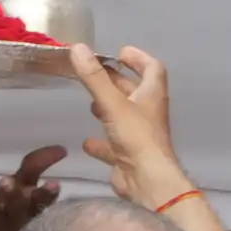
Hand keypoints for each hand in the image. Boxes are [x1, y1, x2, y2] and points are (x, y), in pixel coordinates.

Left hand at [0, 146, 67, 230]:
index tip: (55, 180)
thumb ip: (39, 169)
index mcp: (31, 212)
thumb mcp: (31, 197)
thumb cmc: (18, 216)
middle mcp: (13, 219)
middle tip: (7, 182)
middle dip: (12, 196)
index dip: (47, 192)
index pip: (42, 201)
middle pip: (14, 209)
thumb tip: (59, 149)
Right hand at [68, 43, 189, 204]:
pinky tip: (86, 142)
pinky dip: (101, 142)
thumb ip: (94, 78)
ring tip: (89, 103)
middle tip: (94, 74)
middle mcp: (148, 113)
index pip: (152, 68)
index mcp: (152, 96)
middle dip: (115, 81)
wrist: (148, 182)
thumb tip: (77, 47)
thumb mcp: (113, 104)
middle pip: (134, 91)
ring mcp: (139, 135)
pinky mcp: (129, 155)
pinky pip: (113, 145)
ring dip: (108, 108)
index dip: (138, 58)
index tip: (119, 52)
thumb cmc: (137, 138)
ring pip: (123, 116)